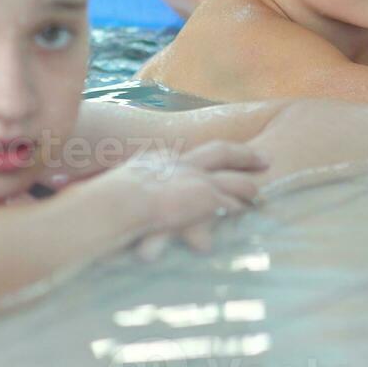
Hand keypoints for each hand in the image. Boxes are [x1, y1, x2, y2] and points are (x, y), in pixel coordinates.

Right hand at [117, 140, 266, 257]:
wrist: (118, 203)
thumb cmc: (104, 202)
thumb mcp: (113, 191)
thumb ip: (120, 192)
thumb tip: (104, 201)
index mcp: (159, 159)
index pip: (191, 155)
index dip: (208, 159)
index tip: (219, 158)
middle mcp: (182, 163)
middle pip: (222, 152)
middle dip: (244, 155)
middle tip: (264, 158)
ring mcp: (197, 178)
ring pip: (234, 179)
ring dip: (249, 187)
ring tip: (261, 194)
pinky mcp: (206, 197)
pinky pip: (231, 203)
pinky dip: (241, 208)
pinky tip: (250, 214)